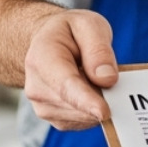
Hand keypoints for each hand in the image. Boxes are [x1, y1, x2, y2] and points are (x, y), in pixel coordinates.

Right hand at [22, 9, 117, 129]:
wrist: (49, 44)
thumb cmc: (70, 33)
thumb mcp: (88, 25)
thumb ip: (99, 49)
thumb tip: (107, 79)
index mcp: (42, 57)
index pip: (65, 85)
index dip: (85, 100)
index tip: (104, 112)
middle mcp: (36, 86)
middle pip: (77, 104)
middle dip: (102, 96)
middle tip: (111, 74)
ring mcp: (42, 106)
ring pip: (83, 116)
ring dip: (98, 102)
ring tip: (95, 77)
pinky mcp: (55, 118)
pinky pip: (84, 121)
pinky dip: (94, 110)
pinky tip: (92, 90)